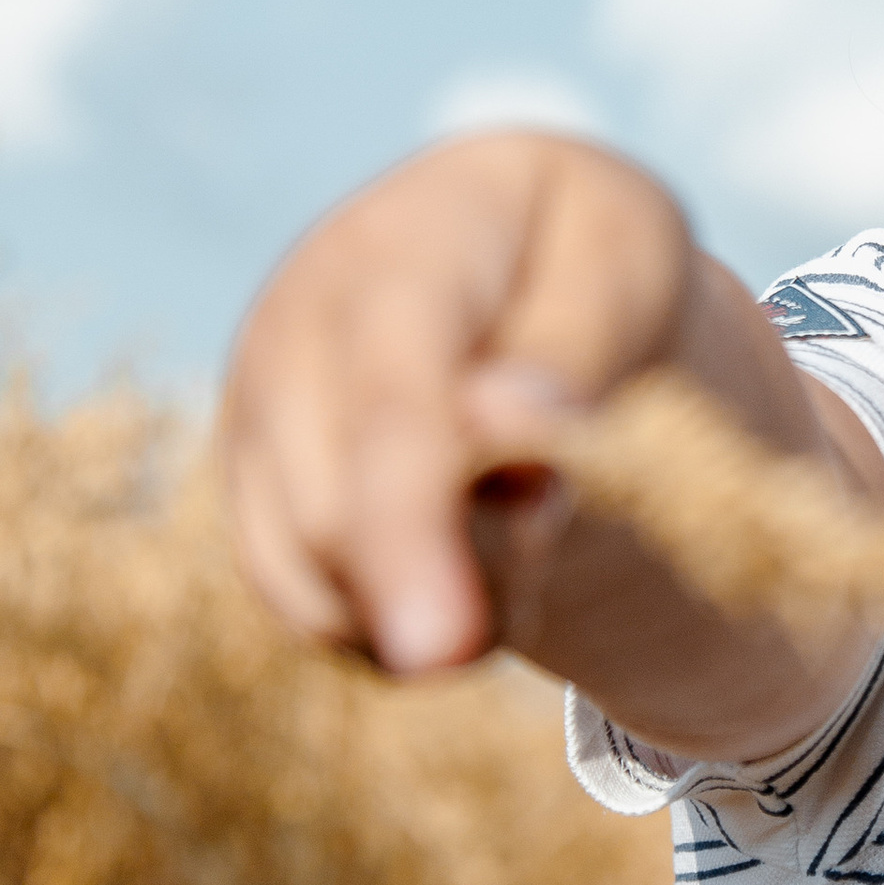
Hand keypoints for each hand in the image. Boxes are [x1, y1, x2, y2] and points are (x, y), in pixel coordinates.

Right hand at [223, 133, 695, 674]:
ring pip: (314, 572)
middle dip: (438, 584)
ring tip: (538, 526)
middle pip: (328, 507)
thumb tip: (500, 421)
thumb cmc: (598, 266)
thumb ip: (578, 343)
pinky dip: (397, 628)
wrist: (529, 260)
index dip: (410, 514)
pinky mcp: (254, 478)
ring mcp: (261, 399)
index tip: (447, 642)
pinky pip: (307, 605)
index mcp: (410, 242)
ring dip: (440, 601)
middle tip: (554, 543)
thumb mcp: (628, 268)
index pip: (389, 389)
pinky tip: (475, 574)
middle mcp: (303, 316)